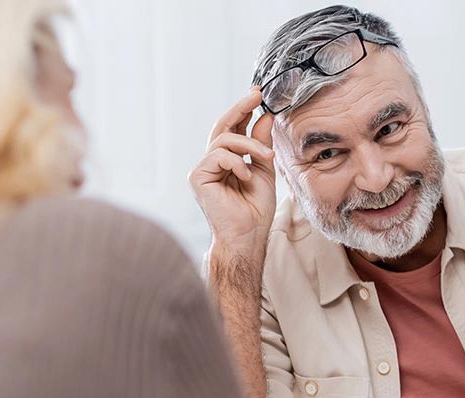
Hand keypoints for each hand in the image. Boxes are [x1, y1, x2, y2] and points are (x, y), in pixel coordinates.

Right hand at [188, 87, 276, 253]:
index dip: (244, 110)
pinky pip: (218, 156)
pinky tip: (246, 176)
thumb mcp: (264, 169)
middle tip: (256, 96)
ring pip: (224, 140)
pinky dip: (237, 163)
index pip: (233, 129)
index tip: (259, 95)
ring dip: (250, 145)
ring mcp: (203, 169)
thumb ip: (261, 144)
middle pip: (222, 126)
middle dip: (240, 108)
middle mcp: (212, 162)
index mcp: (227, 161)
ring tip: (266, 157)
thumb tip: (266, 116)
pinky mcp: (198, 177)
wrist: (248, 235)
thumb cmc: (255, 209)